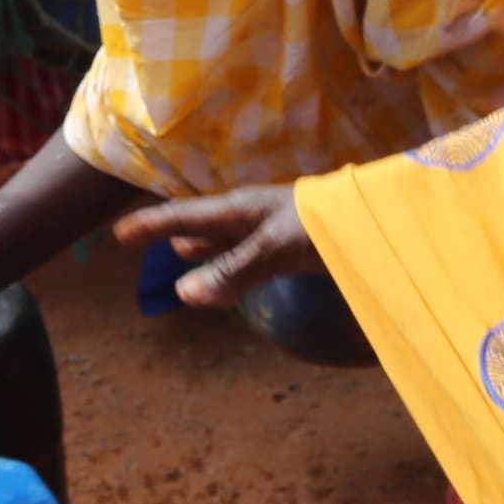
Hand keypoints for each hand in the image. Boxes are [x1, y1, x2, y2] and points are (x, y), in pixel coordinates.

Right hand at [116, 184, 314, 311]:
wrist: (384, 219)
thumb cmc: (329, 225)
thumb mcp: (278, 247)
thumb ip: (234, 270)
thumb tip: (183, 294)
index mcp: (242, 208)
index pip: (186, 215)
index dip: (153, 225)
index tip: (119, 234)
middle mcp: (253, 215)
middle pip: (205, 223)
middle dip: (174, 230)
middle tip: (142, 238)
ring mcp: (275, 229)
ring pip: (228, 237)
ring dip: (204, 245)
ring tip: (181, 248)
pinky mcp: (296, 246)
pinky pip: (251, 252)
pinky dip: (232, 261)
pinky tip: (236, 269)